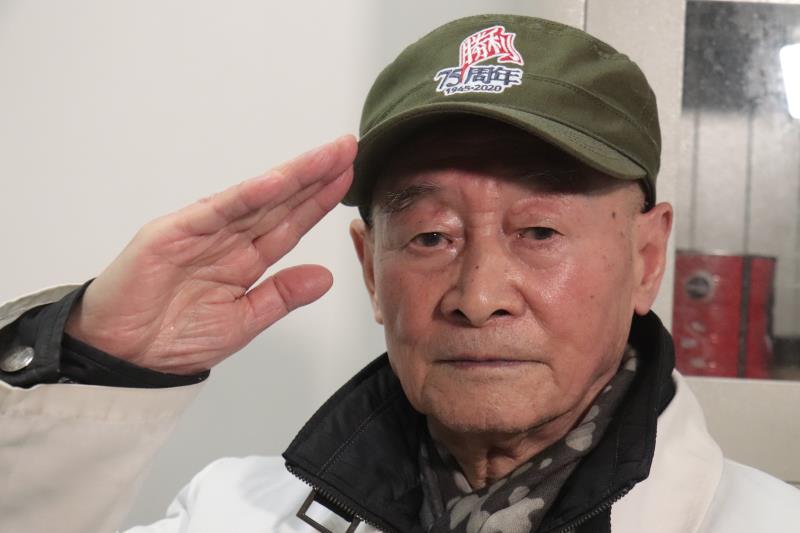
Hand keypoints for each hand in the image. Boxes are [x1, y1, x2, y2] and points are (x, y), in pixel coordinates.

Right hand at [65, 135, 356, 373]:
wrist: (123, 357)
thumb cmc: (173, 338)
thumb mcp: (242, 321)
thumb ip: (281, 296)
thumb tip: (323, 277)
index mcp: (243, 259)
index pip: (290, 223)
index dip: (319, 200)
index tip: (347, 178)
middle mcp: (227, 239)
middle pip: (280, 202)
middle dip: (316, 176)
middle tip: (347, 149)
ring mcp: (202, 231)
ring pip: (256, 198)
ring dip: (292, 176)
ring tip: (326, 156)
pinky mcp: (174, 233)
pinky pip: (218, 211)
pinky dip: (247, 195)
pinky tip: (277, 181)